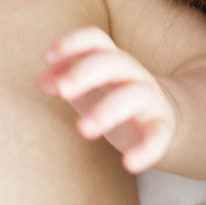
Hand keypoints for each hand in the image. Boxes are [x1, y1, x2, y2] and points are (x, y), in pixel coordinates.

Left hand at [39, 26, 175, 172]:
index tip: (48, 59)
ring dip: (107, 110)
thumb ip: (65, 81)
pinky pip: (158, 135)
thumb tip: (42, 81)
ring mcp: (149, 99)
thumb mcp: (89, 88)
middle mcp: (132, 74)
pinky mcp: (162, 126)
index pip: (95, 39)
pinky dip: (147, 150)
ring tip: (82, 129)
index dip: (73, 43)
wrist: (163, 117)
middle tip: (63, 90)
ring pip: (133, 96)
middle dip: (86, 72)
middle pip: (113, 62)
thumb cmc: (115, 98)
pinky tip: (129, 165)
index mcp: (112, 60)